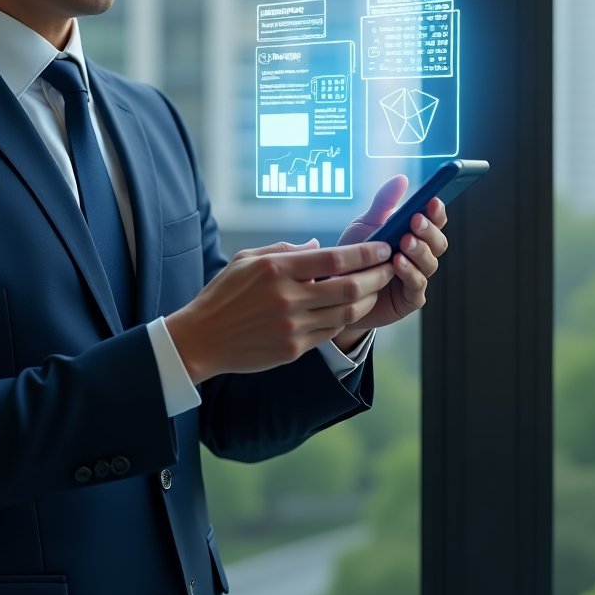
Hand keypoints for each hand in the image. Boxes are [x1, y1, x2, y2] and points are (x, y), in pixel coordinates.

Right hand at [165, 239, 395, 383]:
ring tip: (376, 289)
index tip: (384, 247)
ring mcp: (292, 326)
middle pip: (350, 287)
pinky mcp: (293, 348)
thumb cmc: (224, 294)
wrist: (203, 338)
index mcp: (277, 269)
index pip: (334, 259)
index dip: (365, 253)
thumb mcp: (247, 259)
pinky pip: (330, 332)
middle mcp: (288, 297)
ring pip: (346, 312)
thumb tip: (319, 246)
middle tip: (391, 267)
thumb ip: (285, 250)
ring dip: (368, 300)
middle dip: (378, 276)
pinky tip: (350, 309)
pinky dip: (345, 319)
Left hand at [334, 175, 448, 345]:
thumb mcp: (366, 224)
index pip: (434, 222)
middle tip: (415, 221)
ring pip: (430, 263)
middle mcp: (419, 256)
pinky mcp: (409, 298)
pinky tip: (397, 264)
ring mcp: (416, 277)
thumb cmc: (354, 255)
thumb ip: (385, 203)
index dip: (436, 212)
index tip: (431, 201)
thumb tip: (402, 178)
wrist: (335, 288)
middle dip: (428, 230)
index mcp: (413, 235)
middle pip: (438, 242)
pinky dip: (410, 273)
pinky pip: (417, 285)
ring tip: (405, 242)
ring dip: (419, 251)